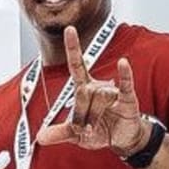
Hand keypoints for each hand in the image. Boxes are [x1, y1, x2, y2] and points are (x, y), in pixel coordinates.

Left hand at [36, 26, 147, 155]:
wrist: (122, 140)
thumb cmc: (100, 130)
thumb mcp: (76, 134)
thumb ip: (59, 133)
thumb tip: (39, 137)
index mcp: (84, 89)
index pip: (77, 65)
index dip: (73, 48)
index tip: (70, 29)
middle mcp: (98, 86)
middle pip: (83, 92)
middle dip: (80, 114)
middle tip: (82, 129)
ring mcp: (113, 91)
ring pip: (99, 97)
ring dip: (94, 117)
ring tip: (94, 128)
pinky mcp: (128, 98)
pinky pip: (125, 84)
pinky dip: (124, 74)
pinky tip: (123, 63)